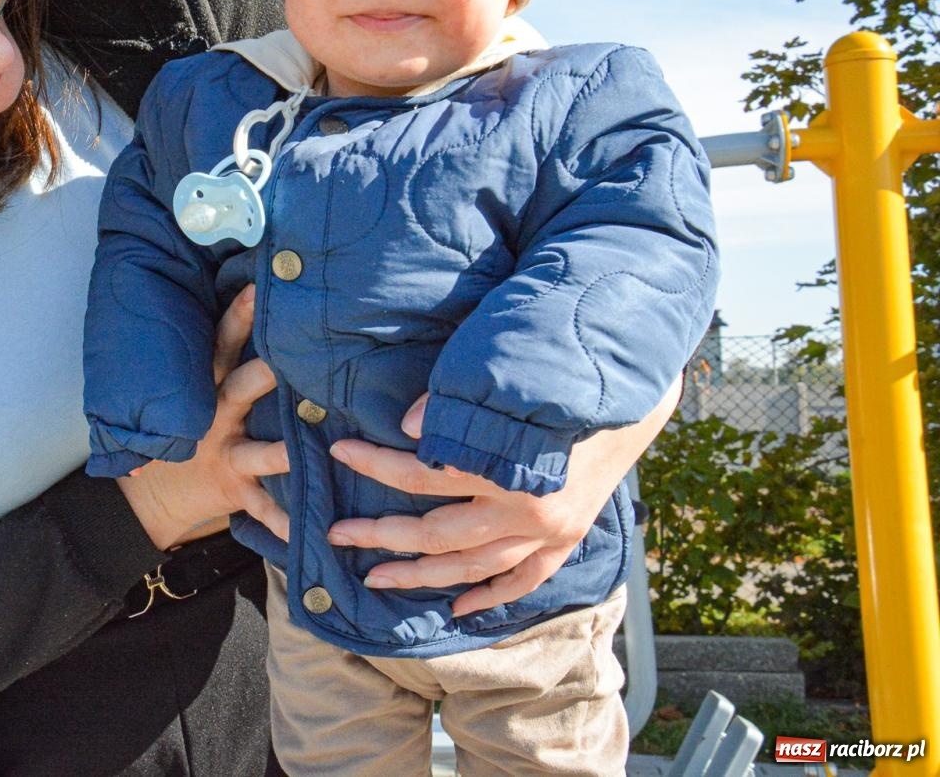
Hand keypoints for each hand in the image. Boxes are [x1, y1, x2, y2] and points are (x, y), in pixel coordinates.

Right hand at [119, 285, 288, 548]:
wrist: (150, 491)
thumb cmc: (187, 425)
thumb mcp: (194, 389)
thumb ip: (225, 357)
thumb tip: (257, 296)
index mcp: (208, 385)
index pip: (221, 343)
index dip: (237, 314)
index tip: (257, 285)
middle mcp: (215, 416)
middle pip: (241, 387)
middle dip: (265, 372)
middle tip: (288, 357)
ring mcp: (224, 454)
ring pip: (257, 452)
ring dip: (281, 454)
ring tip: (305, 452)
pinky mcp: (233, 489)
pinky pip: (261, 508)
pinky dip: (282, 523)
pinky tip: (307, 535)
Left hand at [327, 381, 677, 615]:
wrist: (635, 387)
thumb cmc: (561, 367)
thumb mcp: (502, 373)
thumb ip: (456, 401)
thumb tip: (409, 427)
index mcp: (508, 465)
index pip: (423, 472)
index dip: (376, 463)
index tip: (340, 451)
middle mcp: (528, 508)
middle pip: (439, 534)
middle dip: (382, 535)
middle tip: (339, 534)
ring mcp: (551, 530)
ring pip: (474, 567)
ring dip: (422, 575)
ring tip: (377, 577)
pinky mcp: (568, 537)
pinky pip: (524, 579)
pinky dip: (491, 596)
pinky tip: (458, 607)